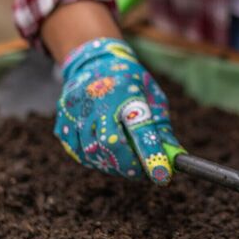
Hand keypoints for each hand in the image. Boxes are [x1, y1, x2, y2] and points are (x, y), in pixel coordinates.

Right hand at [55, 38, 183, 183]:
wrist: (94, 62)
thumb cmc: (131, 82)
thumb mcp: (153, 97)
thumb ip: (162, 128)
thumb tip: (175, 159)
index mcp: (126, 91)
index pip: (139, 127)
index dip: (150, 154)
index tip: (161, 177)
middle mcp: (98, 100)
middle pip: (110, 143)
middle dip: (128, 166)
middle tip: (141, 173)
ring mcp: (77, 109)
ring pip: (91, 152)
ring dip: (111, 165)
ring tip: (124, 162)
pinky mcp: (63, 119)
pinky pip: (76, 151)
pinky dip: (92, 159)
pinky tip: (104, 154)